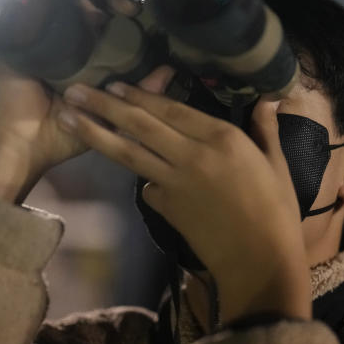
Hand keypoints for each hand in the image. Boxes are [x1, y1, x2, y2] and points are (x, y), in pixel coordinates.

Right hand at [0, 0, 150, 202]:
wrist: (20, 145)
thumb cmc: (59, 137)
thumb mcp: (108, 119)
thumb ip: (139, 97)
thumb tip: (169, 72)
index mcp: (88, 66)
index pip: (110, 34)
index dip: (129, 25)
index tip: (147, 24)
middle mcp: (69, 50)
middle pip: (92, 13)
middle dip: (115, 4)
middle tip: (132, 8)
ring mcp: (46, 41)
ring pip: (72, 6)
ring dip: (96, 0)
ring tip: (115, 6)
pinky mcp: (25, 37)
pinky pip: (44, 10)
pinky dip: (64, 3)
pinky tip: (83, 6)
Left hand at [57, 80, 310, 322]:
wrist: (258, 261)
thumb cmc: (276, 211)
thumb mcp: (276, 165)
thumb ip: (265, 129)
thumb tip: (269, 98)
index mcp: (222, 138)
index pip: (171, 108)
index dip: (140, 95)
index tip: (114, 83)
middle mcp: (192, 154)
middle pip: (140, 124)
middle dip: (104, 105)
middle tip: (74, 90)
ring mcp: (174, 182)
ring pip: (127, 152)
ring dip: (94, 133)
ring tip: (67, 118)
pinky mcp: (165, 207)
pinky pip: (145, 186)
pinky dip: (139, 178)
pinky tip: (128, 172)